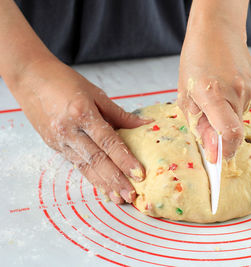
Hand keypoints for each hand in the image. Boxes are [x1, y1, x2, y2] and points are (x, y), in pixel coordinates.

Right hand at [11, 59, 150, 203]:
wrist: (30, 78)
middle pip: (97, 160)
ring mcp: (60, 140)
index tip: (139, 174)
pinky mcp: (54, 146)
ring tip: (119, 198)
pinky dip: (91, 177)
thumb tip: (145, 125)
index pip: (108, 142)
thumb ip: (120, 114)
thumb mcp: (96, 94)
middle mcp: (70, 130)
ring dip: (104, 184)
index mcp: (82, 113)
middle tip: (132, 196)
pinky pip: (77, 165)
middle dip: (116, 180)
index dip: (125, 159)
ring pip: (86, 167)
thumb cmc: (64, 82)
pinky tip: (103, 187)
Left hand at [178, 19, 250, 162]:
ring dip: (227, 117)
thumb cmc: (196, 60)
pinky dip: (234, 107)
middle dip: (221, 134)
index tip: (218, 158)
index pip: (230, 133)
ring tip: (216, 95)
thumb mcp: (186, 94)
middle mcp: (237, 93)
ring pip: (240, 119)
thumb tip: (211, 151)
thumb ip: (198, 124)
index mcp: (214, 93)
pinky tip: (226, 90)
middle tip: (207, 117)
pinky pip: (245, 108)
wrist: (217, 31)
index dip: (225, 151)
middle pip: (235, 131)